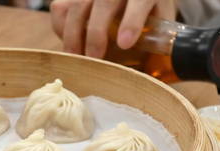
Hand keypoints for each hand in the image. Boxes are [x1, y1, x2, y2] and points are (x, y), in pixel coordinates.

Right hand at [50, 0, 176, 57]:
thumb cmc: (146, 7)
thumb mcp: (159, 18)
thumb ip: (157, 36)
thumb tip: (152, 73)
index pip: (139, 1)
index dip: (132, 21)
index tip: (125, 44)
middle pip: (103, 3)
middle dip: (96, 33)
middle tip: (95, 59)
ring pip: (76, 6)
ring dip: (73, 35)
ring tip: (76, 59)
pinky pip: (59, 8)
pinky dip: (60, 28)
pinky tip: (68, 44)